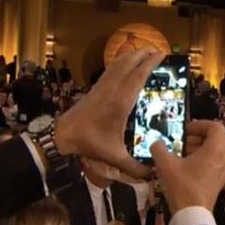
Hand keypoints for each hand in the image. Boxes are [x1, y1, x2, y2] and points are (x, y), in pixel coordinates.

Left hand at [54, 48, 164, 178]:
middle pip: (129, 63)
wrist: (63, 135)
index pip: (138, 75)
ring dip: (132, 55)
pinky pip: (111, 69)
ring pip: (118, 63)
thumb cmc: (90, 143)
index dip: (150, 63)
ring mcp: (103, 86)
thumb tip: (153, 175)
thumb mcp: (114, 156)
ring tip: (145, 51)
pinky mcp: (95, 88)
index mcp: (121, 101)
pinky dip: (121, 62)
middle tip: (158, 50)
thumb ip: (134, 167)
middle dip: (143, 54)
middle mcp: (113, 89)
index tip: (162, 55)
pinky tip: (125, 63)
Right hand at [151, 121, 224, 213]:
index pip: (215, 127)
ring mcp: (223, 171)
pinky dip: (203, 160)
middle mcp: (223, 159)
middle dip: (200, 136)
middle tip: (185, 139)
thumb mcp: (165, 164)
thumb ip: (159, 149)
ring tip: (183, 153)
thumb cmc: (183, 187)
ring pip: (216, 151)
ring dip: (201, 148)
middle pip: (218, 138)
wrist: (192, 214)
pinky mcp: (219, 181)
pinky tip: (186, 167)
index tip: (187, 129)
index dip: (200, 124)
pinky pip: (215, 163)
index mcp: (214, 150)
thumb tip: (156, 143)